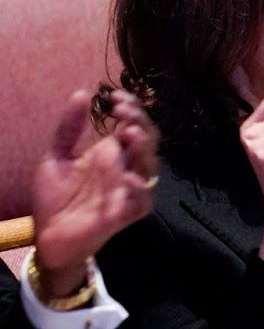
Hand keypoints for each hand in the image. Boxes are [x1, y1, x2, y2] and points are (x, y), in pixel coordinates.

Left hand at [31, 89, 158, 297]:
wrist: (48, 235)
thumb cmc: (54, 197)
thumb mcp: (56, 156)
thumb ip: (69, 127)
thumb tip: (82, 93)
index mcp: (112, 153)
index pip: (133, 125)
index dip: (131, 108)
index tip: (115, 96)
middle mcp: (125, 168)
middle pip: (148, 140)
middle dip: (140, 121)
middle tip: (123, 110)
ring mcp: (128, 190)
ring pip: (150, 166)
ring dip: (143, 148)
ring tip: (129, 132)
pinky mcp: (127, 213)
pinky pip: (142, 200)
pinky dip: (138, 188)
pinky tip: (128, 176)